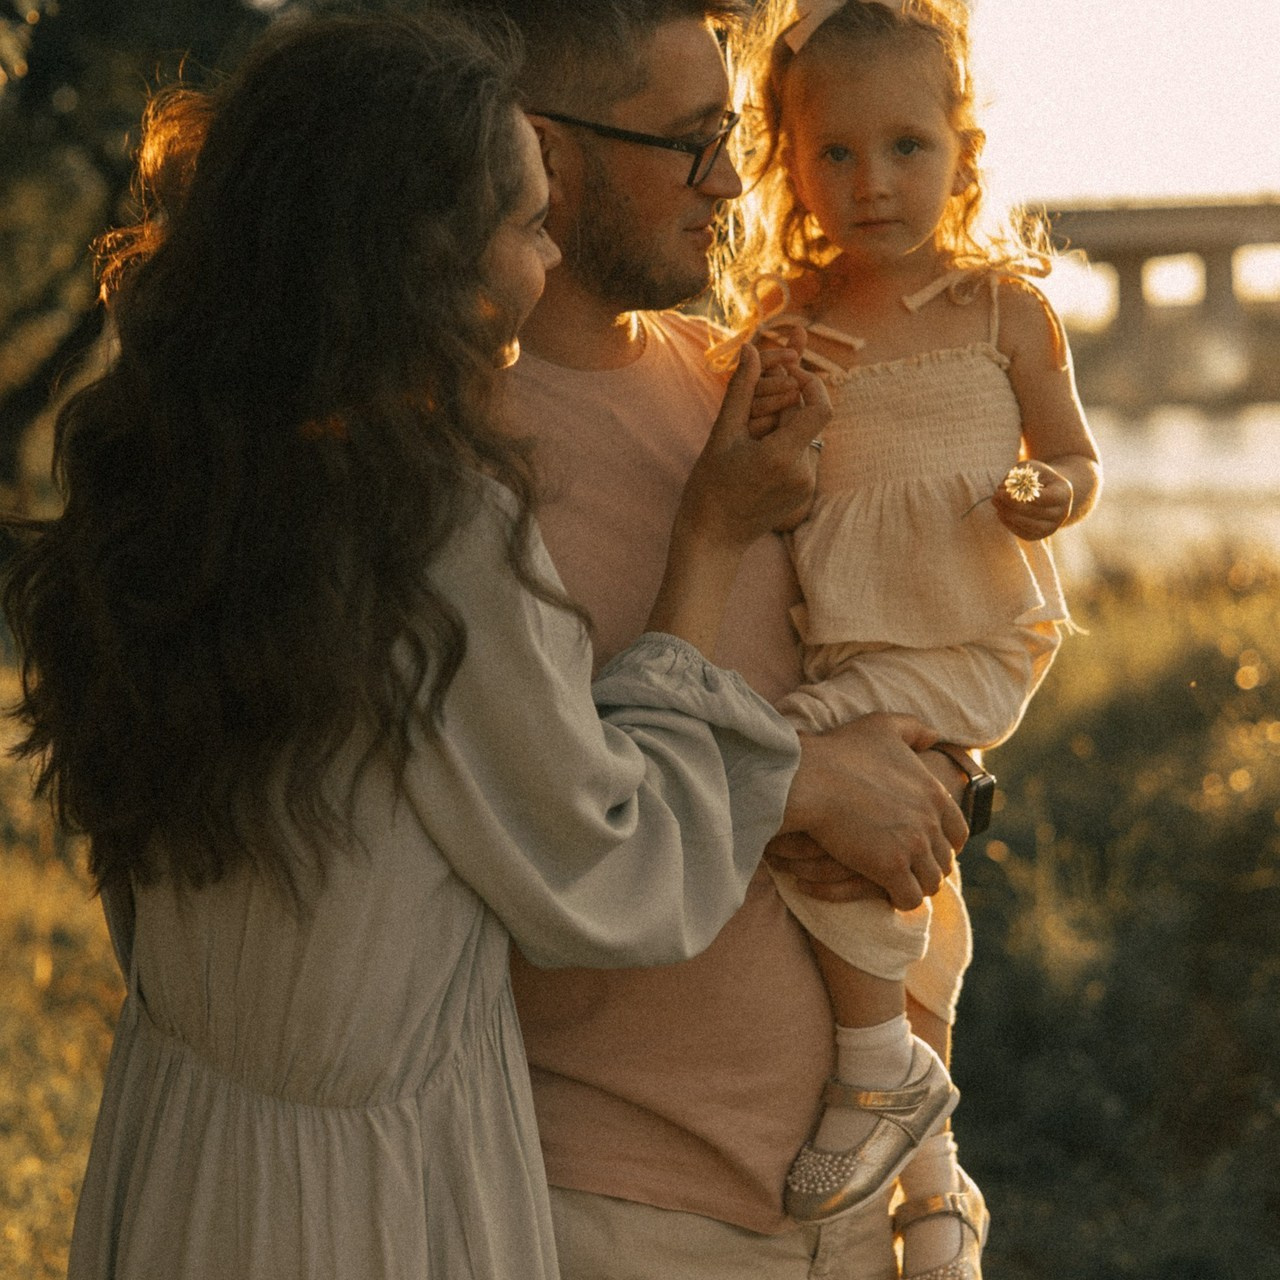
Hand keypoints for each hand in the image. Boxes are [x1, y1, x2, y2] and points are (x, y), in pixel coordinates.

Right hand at [677, 343, 828, 549]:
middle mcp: (801, 473)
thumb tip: (751, 348)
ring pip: (803, 436)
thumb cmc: (710, 486)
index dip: (812, 384)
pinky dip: (783, 445)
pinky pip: (801, 455)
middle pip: (807, 419)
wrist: (713, 536)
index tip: (791, 373)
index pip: (821, 408)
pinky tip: (756, 458)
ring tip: (748, 440)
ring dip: (782, 426)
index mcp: (781, 457)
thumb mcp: (721, 434)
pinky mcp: (804, 494)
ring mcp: (805, 486)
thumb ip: (740, 389)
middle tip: (754, 407)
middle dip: (785, 404)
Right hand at [779, 713, 968, 910]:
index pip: (958, 831)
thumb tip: (937, 736)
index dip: (945, 843)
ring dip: (916, 886)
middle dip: (928, 866)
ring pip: (930, 882)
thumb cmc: (840, 751)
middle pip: (944, 859)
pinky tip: (886, 895)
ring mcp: (912, 846)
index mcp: (934, 792)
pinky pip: (908, 898)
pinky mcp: (889, 867)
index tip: (927, 848)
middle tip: (908, 870)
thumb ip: (915, 728)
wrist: (809, 777)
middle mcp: (930, 821)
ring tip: (897, 886)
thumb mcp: (883, 726)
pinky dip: (900, 900)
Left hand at [991, 460, 1072, 539]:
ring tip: (996, 504)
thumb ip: (1019, 474)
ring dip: (1008, 515)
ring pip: (1028, 525)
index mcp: (1064, 493)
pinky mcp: (1041, 535)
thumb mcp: (1032, 468)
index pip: (1042, 499)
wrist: (1051, 492)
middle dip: (1010, 505)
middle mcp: (1062, 513)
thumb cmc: (1039, 477)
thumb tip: (1004, 488)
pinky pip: (1023, 533)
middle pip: (1034, 513)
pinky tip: (1000, 513)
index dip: (1020, 496)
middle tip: (994, 496)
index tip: (1001, 491)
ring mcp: (1053, 526)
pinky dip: (1009, 524)